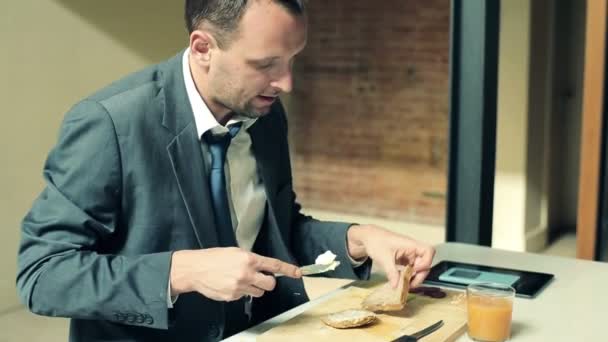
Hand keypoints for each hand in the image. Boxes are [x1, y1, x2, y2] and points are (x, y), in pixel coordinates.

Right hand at [169, 247, 301, 300]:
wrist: (195, 269)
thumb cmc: (214, 257)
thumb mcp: (235, 252)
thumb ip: (251, 260)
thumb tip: (263, 267)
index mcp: (249, 259)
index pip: (273, 265)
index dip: (288, 269)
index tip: (298, 273)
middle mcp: (246, 274)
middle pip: (270, 284)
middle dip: (267, 281)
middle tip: (259, 277)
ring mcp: (239, 287)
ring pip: (258, 292)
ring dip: (254, 287)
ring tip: (240, 280)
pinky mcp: (232, 297)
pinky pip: (244, 296)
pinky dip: (240, 292)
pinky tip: (230, 284)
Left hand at [346, 224, 434, 288]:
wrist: (368, 237)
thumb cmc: (376, 242)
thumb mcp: (384, 258)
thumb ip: (391, 273)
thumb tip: (396, 286)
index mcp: (410, 244)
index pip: (429, 251)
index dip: (426, 262)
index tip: (414, 270)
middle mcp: (412, 249)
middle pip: (425, 263)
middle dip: (419, 275)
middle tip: (409, 285)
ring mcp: (408, 255)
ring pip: (418, 268)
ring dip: (413, 277)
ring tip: (405, 286)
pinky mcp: (404, 259)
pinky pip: (410, 269)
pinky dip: (407, 276)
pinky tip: (400, 282)